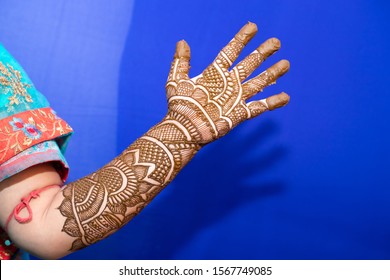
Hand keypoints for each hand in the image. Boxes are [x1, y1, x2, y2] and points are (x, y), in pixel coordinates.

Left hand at [165, 22, 289, 144]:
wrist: (185, 128)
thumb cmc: (180, 106)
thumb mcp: (176, 80)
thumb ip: (181, 61)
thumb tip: (182, 42)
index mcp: (215, 73)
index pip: (231, 51)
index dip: (242, 39)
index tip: (253, 27)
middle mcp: (228, 84)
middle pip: (250, 64)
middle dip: (263, 53)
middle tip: (276, 42)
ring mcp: (235, 98)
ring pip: (258, 82)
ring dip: (272, 74)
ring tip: (285, 64)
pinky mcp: (239, 114)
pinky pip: (259, 107)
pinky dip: (272, 102)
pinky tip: (285, 97)